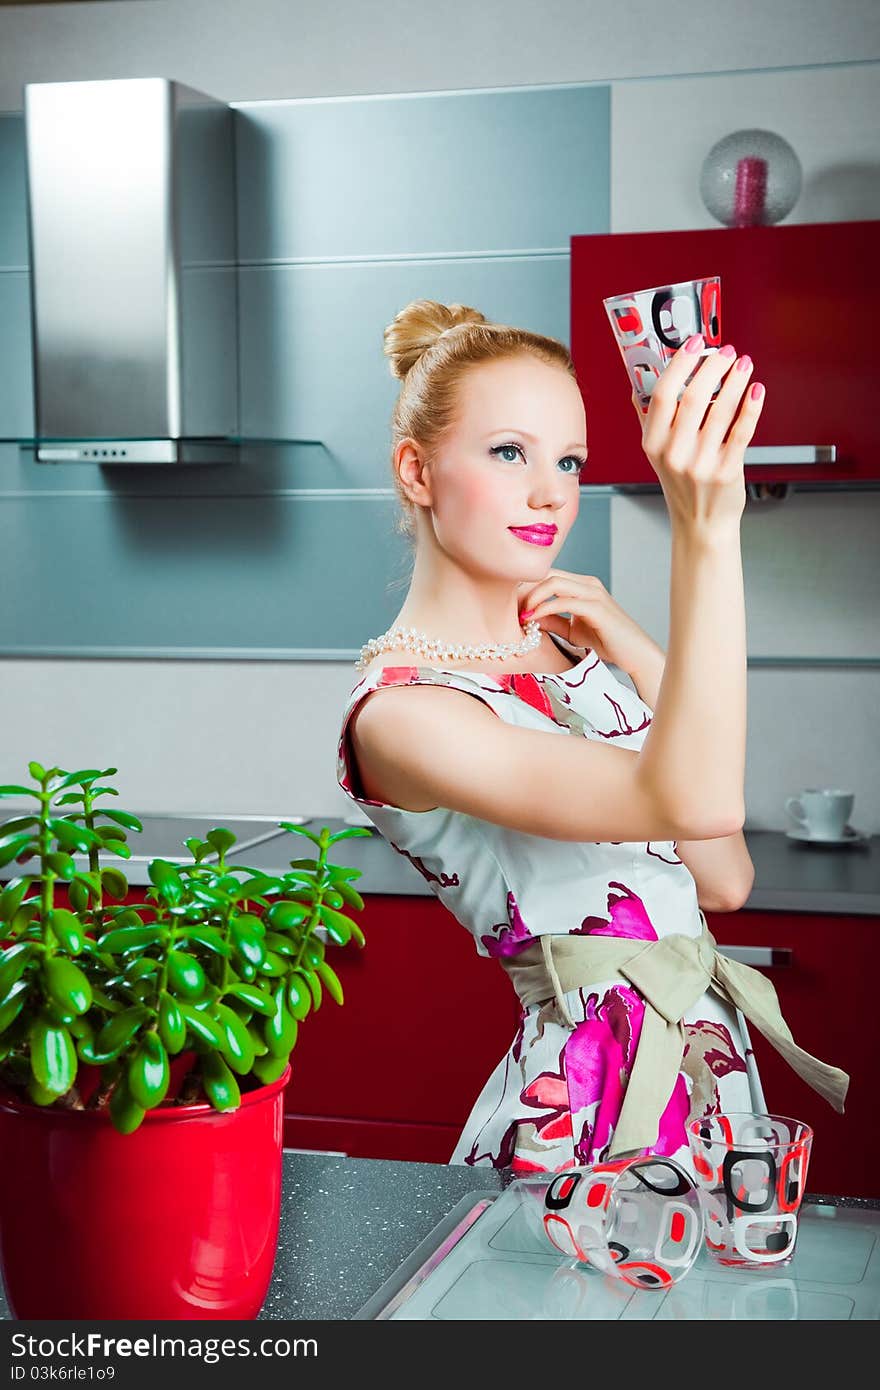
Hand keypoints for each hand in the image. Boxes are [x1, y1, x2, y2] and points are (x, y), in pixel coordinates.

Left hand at [517, 568, 661, 672]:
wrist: (633, 653)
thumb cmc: (606, 641)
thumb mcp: (571, 630)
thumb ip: (551, 620)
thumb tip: (527, 617)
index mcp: (582, 585)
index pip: (548, 575)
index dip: (526, 587)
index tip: (511, 606)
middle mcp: (587, 583)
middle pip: (547, 573)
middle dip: (525, 589)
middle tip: (511, 609)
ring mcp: (593, 592)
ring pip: (553, 581)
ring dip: (532, 597)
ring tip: (521, 615)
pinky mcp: (596, 606)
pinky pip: (563, 600)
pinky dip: (544, 608)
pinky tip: (533, 620)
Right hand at [630, 338, 765, 539]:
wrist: (700, 524)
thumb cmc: (682, 485)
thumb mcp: (657, 454)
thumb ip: (649, 419)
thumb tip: (641, 381)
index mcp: (652, 444)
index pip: (662, 395)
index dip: (680, 364)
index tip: (695, 344)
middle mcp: (674, 454)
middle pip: (692, 398)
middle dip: (713, 367)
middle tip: (726, 351)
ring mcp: (700, 464)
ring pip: (721, 410)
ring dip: (736, 381)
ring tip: (743, 364)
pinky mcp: (726, 471)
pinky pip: (742, 431)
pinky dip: (752, 407)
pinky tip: (756, 390)